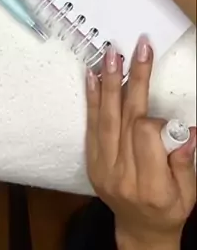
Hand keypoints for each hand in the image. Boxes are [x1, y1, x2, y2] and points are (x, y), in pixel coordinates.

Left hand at [86, 37, 195, 249]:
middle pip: (125, 118)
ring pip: (105, 117)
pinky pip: (91, 125)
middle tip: (138, 48)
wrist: (140, 230)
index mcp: (148, 185)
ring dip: (110, 82)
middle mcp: (121, 175)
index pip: (145, 135)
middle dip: (134, 79)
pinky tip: (94, 76)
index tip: (166, 122)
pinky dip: (93, 98)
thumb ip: (185, 161)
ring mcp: (102, 167)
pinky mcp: (92, 160)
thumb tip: (187, 131)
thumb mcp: (188, 192)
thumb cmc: (169, 208)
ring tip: (112, 53)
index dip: (157, 120)